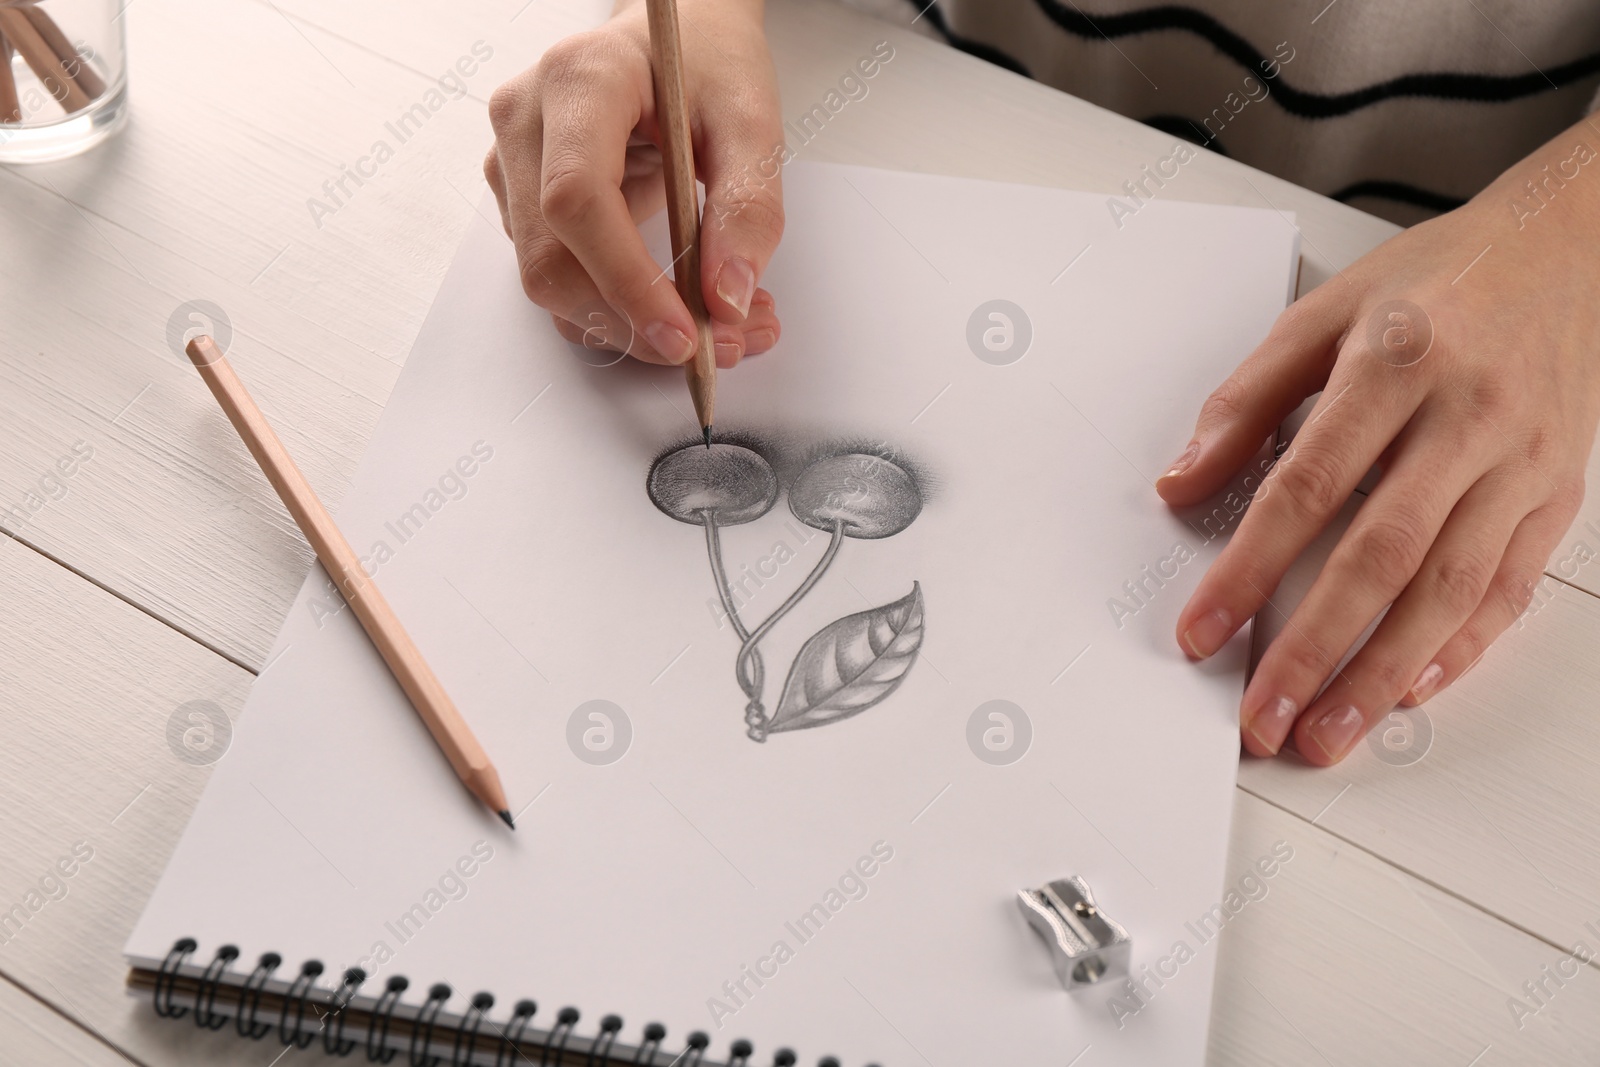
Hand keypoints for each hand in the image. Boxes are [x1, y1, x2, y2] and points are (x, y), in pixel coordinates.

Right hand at [485, 0, 783, 366]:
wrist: (674, 37)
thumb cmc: (704, 60)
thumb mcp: (750, 118)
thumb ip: (748, 205)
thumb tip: (728, 296)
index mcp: (578, 81)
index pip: (577, 199)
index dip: (626, 279)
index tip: (683, 331)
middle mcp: (526, 121)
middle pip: (551, 258)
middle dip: (633, 321)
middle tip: (716, 345)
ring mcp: (512, 162)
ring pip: (550, 281)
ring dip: (630, 326)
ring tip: (717, 325)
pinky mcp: (522, 198)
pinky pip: (560, 276)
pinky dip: (618, 310)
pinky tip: (678, 307)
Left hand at [1158, 117, 1599, 764]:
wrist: (1565, 246)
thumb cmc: (1437, 282)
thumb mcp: (1322, 312)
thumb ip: (1245, 402)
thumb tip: (1182, 483)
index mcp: (1395, 364)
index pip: (1307, 487)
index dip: (1249, 569)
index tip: (1202, 630)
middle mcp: (1467, 417)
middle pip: (1381, 554)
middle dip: (1313, 648)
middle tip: (1263, 717)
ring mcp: (1521, 461)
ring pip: (1450, 587)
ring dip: (1383, 672)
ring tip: (1328, 731)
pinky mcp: (1557, 492)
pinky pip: (1511, 585)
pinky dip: (1462, 645)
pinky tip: (1413, 687)